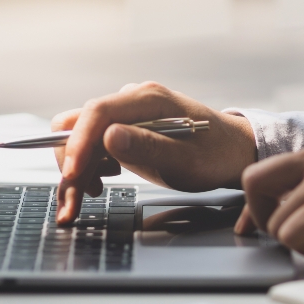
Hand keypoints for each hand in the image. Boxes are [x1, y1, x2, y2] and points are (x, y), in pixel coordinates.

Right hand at [51, 82, 256, 222]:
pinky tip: (99, 186)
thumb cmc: (215, 155)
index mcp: (147, 99)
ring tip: (81, 202)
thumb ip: (147, 147)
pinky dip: (88, 169)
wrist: (232, 153)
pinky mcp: (125, 130)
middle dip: (71, 164)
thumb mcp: (185, 159)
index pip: (97, 113)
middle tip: (71, 203)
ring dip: (77, 171)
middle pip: (80, 125)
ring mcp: (127, 115)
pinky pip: (94, 146)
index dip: (78, 144)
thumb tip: (109, 137)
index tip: (72, 175)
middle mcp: (132, 101)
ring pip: (83, 139)